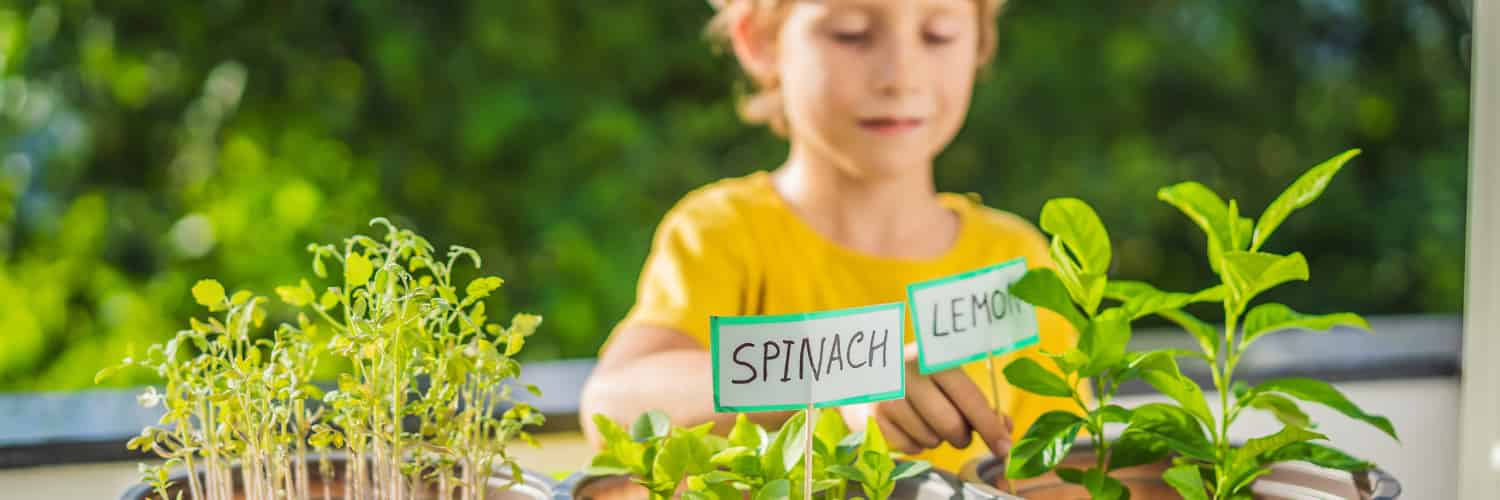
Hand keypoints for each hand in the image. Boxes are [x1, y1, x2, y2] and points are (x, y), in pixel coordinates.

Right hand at [842, 343, 1012, 457]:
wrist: (863, 371)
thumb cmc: (917, 378)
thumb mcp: (947, 377)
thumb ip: (978, 404)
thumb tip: (1006, 431)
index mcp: (933, 358)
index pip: (970, 399)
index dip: (991, 427)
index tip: (1004, 447)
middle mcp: (908, 373)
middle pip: (952, 426)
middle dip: (961, 437)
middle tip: (957, 432)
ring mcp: (886, 396)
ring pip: (930, 440)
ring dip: (935, 439)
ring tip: (923, 419)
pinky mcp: (870, 418)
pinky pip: (909, 448)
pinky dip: (914, 444)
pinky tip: (906, 426)